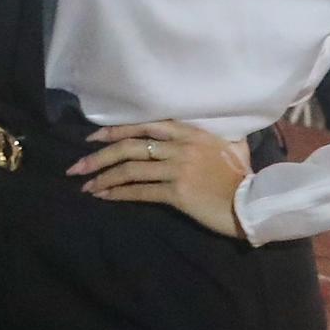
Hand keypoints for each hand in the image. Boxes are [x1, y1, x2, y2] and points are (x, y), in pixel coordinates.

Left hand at [73, 119, 252, 236]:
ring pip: (131, 170)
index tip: (92, 137)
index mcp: (192, 133)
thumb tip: (196, 129)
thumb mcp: (229, 146)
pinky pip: (140, 192)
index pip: (145, 125)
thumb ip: (208, 136)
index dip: (116, 130)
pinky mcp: (178, 193)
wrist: (254, 203)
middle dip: (98, 156)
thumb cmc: (241, 176)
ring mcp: (179, 170)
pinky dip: (118, 194)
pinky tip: (103, 197)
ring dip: (103, 178)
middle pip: (130, 147)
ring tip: (86, 186)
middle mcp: (182, 147)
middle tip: (76, 166)